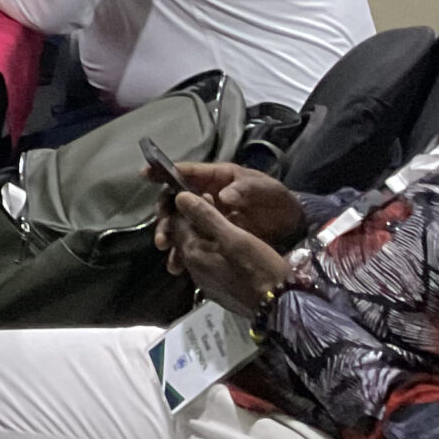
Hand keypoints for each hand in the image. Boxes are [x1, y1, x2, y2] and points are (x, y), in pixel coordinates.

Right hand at [155, 160, 306, 250]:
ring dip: (170, 235)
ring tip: (167, 249)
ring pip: (179, 223)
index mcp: (215, 179)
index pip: (185, 172)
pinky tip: (178, 266)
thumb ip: (245, 190)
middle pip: (175, 201)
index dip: (164, 171)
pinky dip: (183, 253)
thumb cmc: (278, 201)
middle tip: (163, 232)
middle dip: (165, 215)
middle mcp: (205, 195)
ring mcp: (207, 217)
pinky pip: (191, 242)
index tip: (146, 174)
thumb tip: (222, 196)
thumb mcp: (266, 190)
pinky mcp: (212, 236)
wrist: (293, 227)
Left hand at [158, 188, 292, 317]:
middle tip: (219, 210)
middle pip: (185, 238)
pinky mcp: (219, 292)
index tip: (207, 197)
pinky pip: (210, 266)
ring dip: (207, 238)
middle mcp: (193, 269)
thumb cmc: (258, 267)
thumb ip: (206, 217)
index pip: (176, 223)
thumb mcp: (234, 237)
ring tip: (228, 228)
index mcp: (192, 252)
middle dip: (196, 222)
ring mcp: (205, 283)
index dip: (188, 207)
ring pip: (198, 252)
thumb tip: (179, 197)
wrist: (280, 307)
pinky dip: (215, 253)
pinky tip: (231, 250)